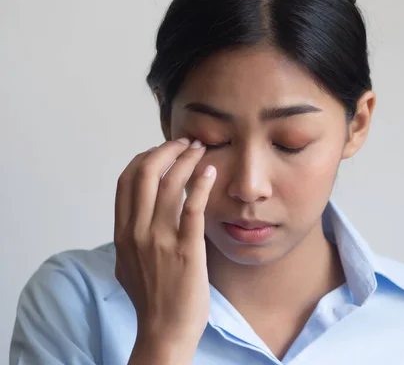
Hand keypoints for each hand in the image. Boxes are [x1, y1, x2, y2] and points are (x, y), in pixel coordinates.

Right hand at [113, 138, 215, 363]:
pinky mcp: (186, 249)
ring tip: (200, 150)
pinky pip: (192, 207)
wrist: (164, 330)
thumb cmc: (152, 299)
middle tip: (184, 143)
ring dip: (185, 160)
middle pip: (144, 173)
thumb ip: (130, 237)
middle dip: (165, 150)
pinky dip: (200, 184)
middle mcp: (137, 232)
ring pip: (169, 184)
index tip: (162, 150)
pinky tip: (210, 171)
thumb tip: (136, 216)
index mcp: (122, 233)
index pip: (125, 181)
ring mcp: (160, 240)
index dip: (144, 158)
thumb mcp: (128, 264)